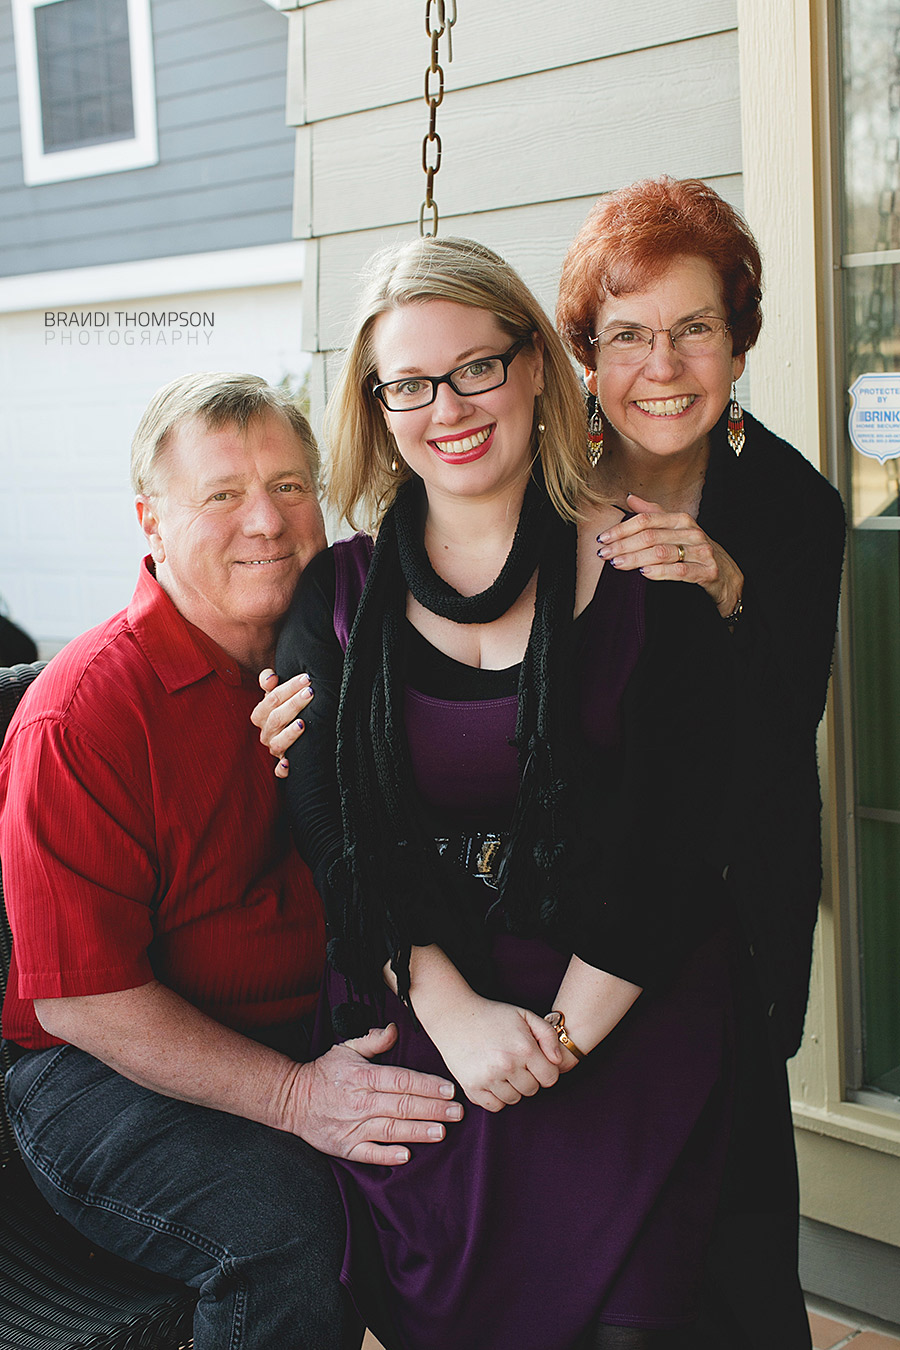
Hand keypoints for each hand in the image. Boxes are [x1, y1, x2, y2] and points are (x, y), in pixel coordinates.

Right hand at [251, 669, 313, 776]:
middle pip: (276, 718)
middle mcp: (266, 733)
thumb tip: (270, 677)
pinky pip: (279, 771)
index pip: (270, 699)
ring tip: (302, 723)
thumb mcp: (274, 693)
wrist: (289, 727)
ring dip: (289, 734)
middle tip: (310, 693)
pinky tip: (288, 763)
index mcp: (261, 715)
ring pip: (277, 743)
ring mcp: (274, 749)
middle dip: (293, 704)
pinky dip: (282, 768)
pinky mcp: (283, 764)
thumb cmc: (283, 707)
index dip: (288, 687)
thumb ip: (268, 681)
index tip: (306, 678)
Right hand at [287, 1023, 463, 1164]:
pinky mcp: (345, 1146)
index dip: (427, 1085)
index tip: (449, 1089)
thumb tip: (394, 1030)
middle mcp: (360, 1101)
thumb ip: (374, 1040)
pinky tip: (407, 1155)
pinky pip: (369, 1153)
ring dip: (418, 1131)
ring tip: (441, 1132)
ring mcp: (352, 1126)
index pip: (402, 1080)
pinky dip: (387, 1155)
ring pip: (391, 1130)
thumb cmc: (325, 1073)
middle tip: (457, 1112)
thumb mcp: (347, 1048)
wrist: (292, 1099)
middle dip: (433, 1109)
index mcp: (363, 1075)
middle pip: (402, 1105)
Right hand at [425, 992, 562, 1112]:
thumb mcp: (525, 1015)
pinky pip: (495, 1106)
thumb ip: (548, 1035)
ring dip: (512, 1088)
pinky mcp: (472, 1087)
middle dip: (529, 1078)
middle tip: (517, 1064)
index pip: (550, 1078)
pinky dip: (496, 1097)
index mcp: (524, 1048)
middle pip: (532, 1090)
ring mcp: (489, 1078)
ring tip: (503, 1069)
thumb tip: (557, 1061)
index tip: (535, 1062)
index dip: (546, 1070)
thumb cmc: (492, 1015)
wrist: (454, 1016)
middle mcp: (507, 1066)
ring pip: (514, 1099)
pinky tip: (493, 1080)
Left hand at [596, 493, 742, 617]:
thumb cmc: (695, 551)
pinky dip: (660, 572)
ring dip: (635, 558)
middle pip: (650, 536)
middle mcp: (692, 532)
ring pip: (662, 553)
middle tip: (603, 554)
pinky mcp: (707, 571)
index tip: (603, 538)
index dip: (622, 529)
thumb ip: (652, 514)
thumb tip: (629, 498)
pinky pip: (680, 571)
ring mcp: (701, 552)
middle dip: (623, 545)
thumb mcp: (675, 530)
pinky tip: (644, 573)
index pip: (646, 520)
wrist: (727, 575)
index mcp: (681, 520)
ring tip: (616, 564)